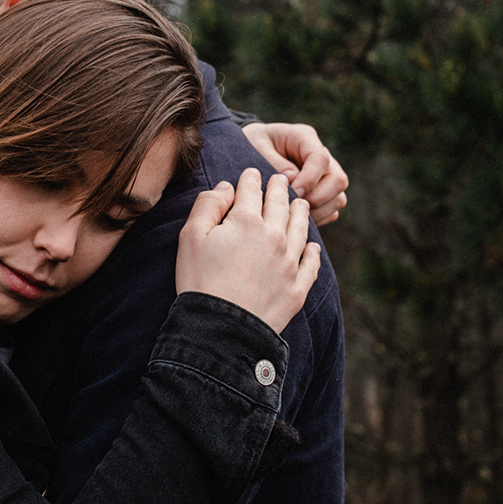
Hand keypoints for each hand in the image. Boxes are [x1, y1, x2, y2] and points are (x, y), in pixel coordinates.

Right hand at [175, 167, 321, 334]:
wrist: (220, 330)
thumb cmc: (200, 282)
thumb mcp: (190, 237)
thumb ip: (208, 205)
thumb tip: (226, 187)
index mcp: (247, 220)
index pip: (251, 190)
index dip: (250, 178)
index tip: (252, 173)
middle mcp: (274, 236)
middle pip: (280, 205)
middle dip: (278, 189)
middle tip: (279, 180)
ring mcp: (289, 263)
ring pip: (299, 229)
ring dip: (300, 213)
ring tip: (300, 204)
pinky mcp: (297, 288)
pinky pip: (310, 265)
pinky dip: (312, 253)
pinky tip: (312, 247)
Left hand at [242, 122, 348, 224]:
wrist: (249, 151)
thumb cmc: (251, 145)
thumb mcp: (255, 146)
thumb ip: (273, 161)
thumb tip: (293, 178)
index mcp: (305, 138)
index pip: (320, 159)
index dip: (309, 178)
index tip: (292, 191)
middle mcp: (321, 156)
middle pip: (338, 180)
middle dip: (318, 198)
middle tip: (292, 206)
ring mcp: (325, 176)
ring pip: (338, 198)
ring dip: (318, 211)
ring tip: (292, 215)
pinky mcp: (323, 193)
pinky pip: (331, 212)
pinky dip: (317, 219)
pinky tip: (294, 220)